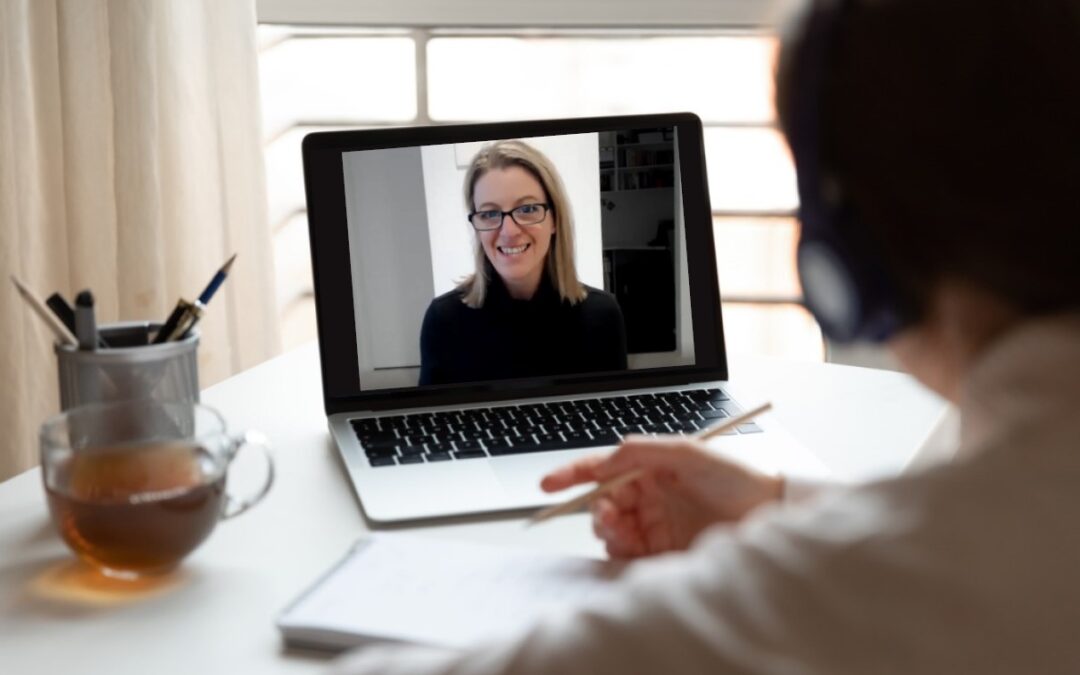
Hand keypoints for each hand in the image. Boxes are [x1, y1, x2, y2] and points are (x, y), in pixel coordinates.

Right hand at [540, 436, 783, 558]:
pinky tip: (633, 548)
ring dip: (607, 531)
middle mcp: (648, 497)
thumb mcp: (689, 453)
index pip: (601, 469)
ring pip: (609, 531)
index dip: (572, 475)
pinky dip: (620, 553)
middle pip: (601, 503)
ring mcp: (653, 526)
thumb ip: (643, 450)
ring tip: (623, 531)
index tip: (549, 485)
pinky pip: (626, 556)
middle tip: (608, 515)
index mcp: (650, 469)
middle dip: (595, 509)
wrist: (769, 517)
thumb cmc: (737, 480)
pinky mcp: (661, 554)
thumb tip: (607, 456)